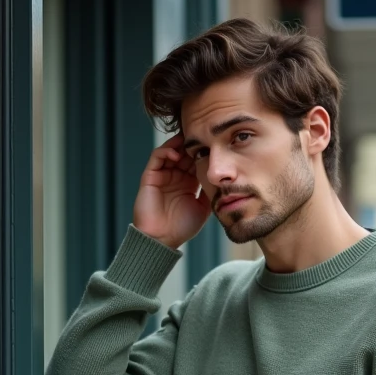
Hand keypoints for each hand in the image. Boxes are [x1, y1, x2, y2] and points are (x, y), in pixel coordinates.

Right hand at [133, 134, 210, 249]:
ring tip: (191, 139)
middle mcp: (175, 176)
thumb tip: (224, 178)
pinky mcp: (150, 176)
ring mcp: (162, 175)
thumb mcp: (204, 207)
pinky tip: (177, 152)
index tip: (216, 144)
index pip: (196, 160)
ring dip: (181, 144)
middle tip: (205, 135)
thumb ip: (211, 191)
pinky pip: (157, 157)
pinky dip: (166, 150)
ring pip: (171, 151)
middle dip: (194, 144)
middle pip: (185, 152)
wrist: (163, 239)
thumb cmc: (182, 227)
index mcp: (188, 183)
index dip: (205, 152)